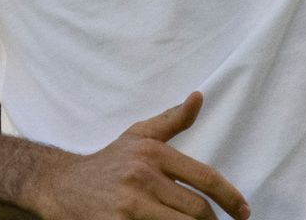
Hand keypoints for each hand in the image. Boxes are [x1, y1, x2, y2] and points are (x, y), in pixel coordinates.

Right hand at [30, 91, 249, 219]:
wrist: (62, 186)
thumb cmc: (109, 162)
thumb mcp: (138, 135)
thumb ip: (172, 119)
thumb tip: (199, 97)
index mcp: (153, 153)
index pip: (205, 178)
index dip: (230, 197)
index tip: (243, 212)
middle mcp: (143, 177)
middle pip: (196, 210)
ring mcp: (130, 205)